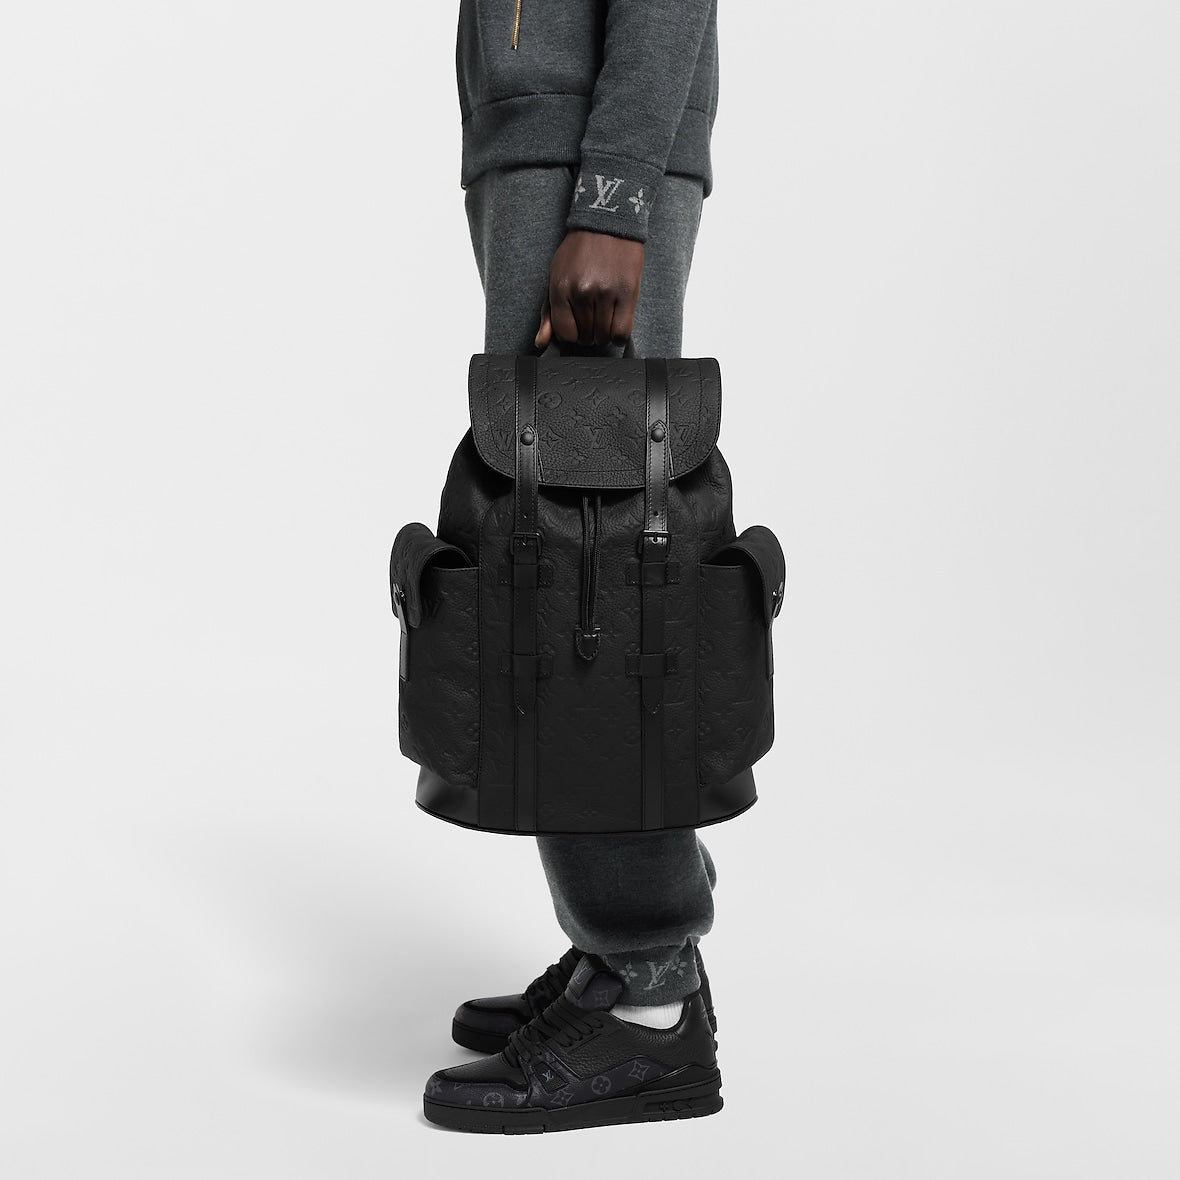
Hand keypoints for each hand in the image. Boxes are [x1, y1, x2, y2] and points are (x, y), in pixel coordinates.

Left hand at [534, 229, 643, 349]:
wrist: (607, 223)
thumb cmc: (579, 252)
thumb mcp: (556, 277)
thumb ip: (548, 313)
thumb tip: (541, 343)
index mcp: (561, 287)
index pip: (564, 333)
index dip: (571, 336)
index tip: (577, 329)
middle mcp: (582, 292)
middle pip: (585, 336)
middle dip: (588, 334)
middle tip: (592, 320)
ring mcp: (606, 293)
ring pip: (603, 336)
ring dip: (603, 335)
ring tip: (604, 319)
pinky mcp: (627, 293)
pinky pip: (623, 331)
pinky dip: (619, 336)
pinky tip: (616, 325)